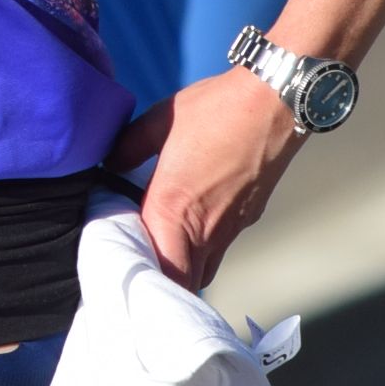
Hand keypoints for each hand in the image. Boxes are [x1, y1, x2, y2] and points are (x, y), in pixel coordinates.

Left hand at [105, 68, 301, 289]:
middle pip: (185, 282)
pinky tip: (196, 223)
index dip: (143, 277)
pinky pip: (223, 247)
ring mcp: (231, 227)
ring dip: (187, 268)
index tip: (127, 269)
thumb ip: (128, 147)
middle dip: (165, 282)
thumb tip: (110, 163)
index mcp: (172, 209)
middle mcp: (205, 229)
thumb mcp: (158, 121)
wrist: (273, 102)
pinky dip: (207, 248)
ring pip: (206, 269)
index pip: (158, 269)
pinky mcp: (249, 217)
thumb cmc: (215, 110)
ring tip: (168, 250)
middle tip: (146, 268)